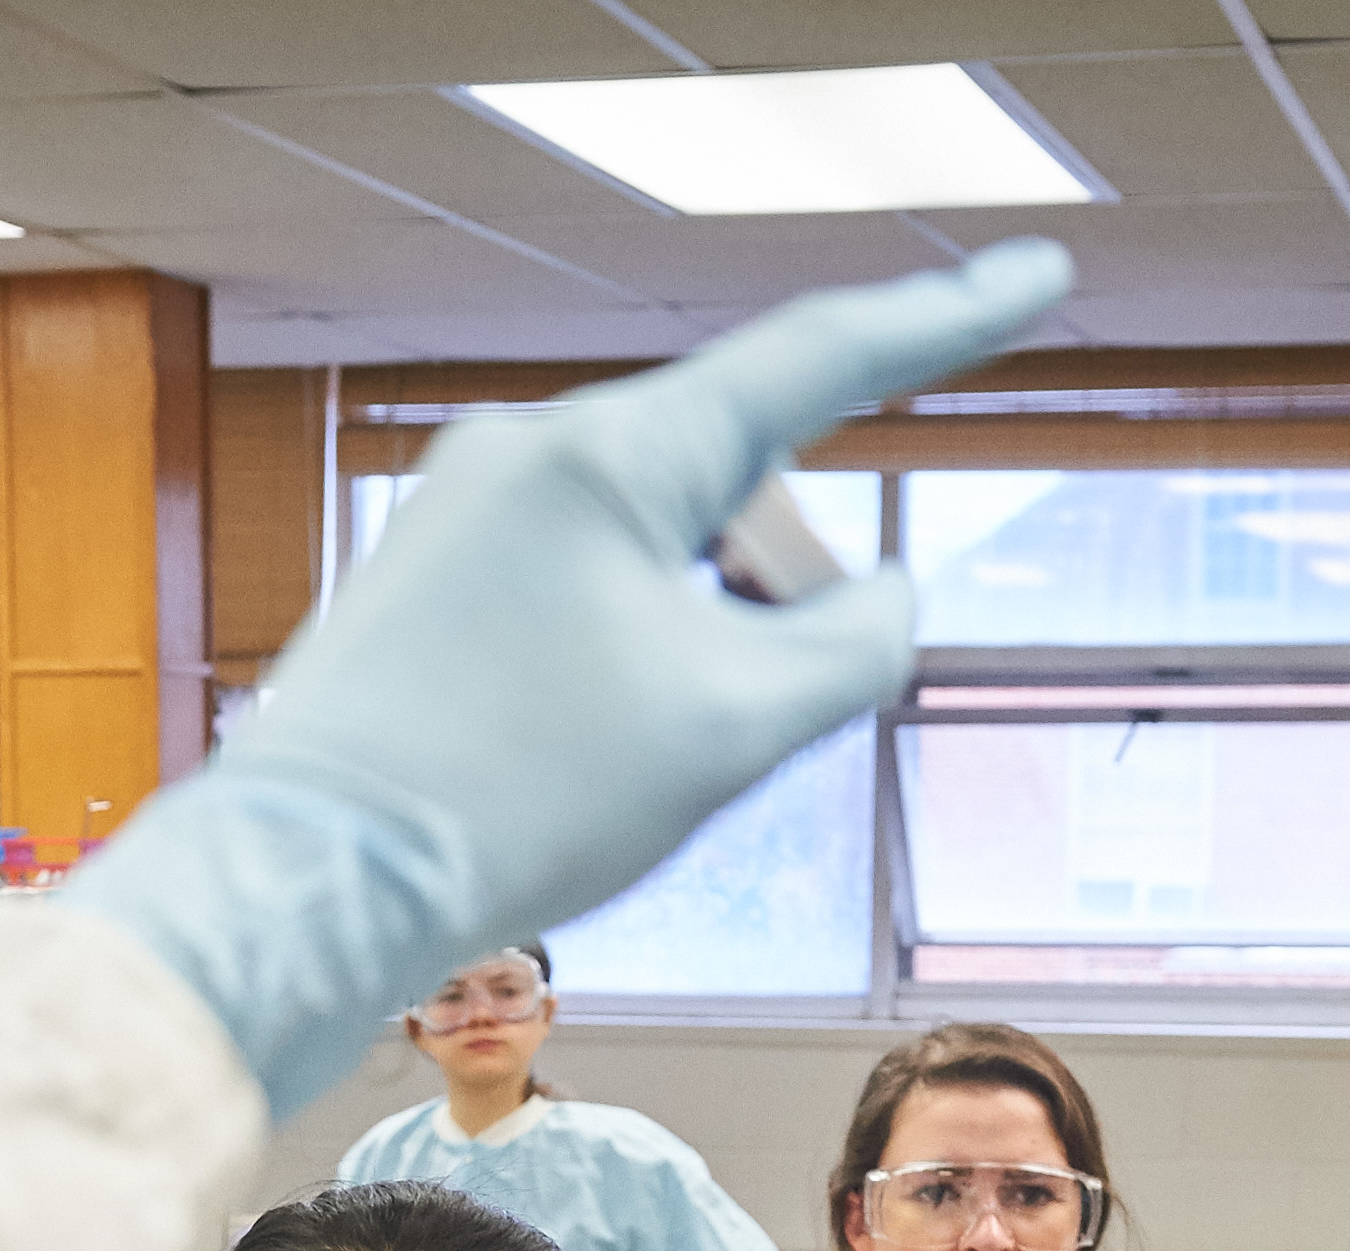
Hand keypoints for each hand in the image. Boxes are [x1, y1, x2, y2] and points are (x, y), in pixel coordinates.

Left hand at [71, 240, 1071, 1111]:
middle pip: (731, 484)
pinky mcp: (425, 577)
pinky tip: (582, 762)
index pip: (817, 359)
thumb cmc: (515, 800)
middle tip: (746, 728)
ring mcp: (466, 508)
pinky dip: (626, 660)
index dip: (945, 319)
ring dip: (698, 642)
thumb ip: (851, 648)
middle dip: (777, 593)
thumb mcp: (731, 730)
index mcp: (613, 455)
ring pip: (653, 548)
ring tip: (638, 771)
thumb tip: (885, 595)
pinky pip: (575, 589)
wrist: (310, 880)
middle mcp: (530, 451)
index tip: (1039, 269)